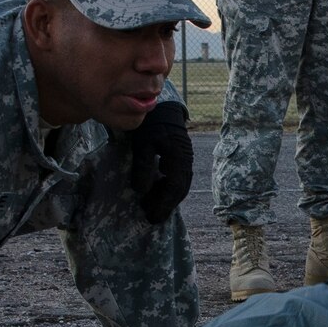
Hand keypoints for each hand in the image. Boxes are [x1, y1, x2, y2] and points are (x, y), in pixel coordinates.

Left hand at [128, 101, 192, 223]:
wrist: (163, 109)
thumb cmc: (151, 125)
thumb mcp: (143, 144)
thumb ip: (143, 167)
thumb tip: (141, 191)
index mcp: (178, 159)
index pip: (174, 188)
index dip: (164, 204)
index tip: (152, 216)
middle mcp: (186, 161)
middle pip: (179, 190)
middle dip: (166, 206)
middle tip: (151, 218)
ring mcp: (186, 159)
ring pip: (181, 186)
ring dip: (168, 199)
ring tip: (151, 207)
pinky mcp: (182, 158)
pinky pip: (179, 178)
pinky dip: (169, 189)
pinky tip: (157, 192)